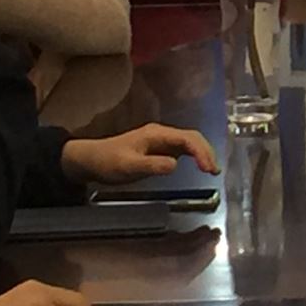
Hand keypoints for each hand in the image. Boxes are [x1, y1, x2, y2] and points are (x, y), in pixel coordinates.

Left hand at [61, 122, 219, 184]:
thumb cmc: (108, 162)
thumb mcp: (128, 166)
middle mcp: (161, 134)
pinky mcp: (158, 149)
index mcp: (157, 134)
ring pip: (189, 142)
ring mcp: (160, 141)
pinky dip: (194, 156)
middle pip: (192, 138)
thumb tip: (176, 164)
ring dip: (202, 153)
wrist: (90, 160)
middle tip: (214, 171)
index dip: (201, 152)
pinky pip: (182, 149)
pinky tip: (198, 166)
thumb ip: (152, 165)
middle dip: (206, 152)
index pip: (187, 139)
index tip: (209, 169)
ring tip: (211, 169)